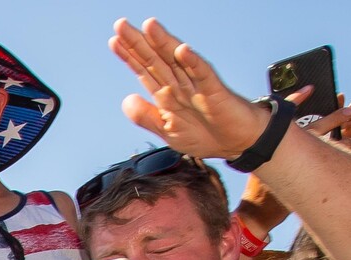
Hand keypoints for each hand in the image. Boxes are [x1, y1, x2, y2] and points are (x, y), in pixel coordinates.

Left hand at [110, 19, 271, 160]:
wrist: (236, 143)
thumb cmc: (205, 134)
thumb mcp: (167, 131)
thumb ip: (146, 117)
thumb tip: (126, 100)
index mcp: (166, 93)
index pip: (144, 69)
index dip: (129, 55)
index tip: (114, 41)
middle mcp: (179, 84)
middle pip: (155, 59)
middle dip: (138, 42)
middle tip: (121, 25)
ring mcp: (196, 84)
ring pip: (176, 60)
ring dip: (163, 42)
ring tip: (149, 26)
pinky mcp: (214, 90)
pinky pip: (202, 74)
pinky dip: (192, 62)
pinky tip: (182, 50)